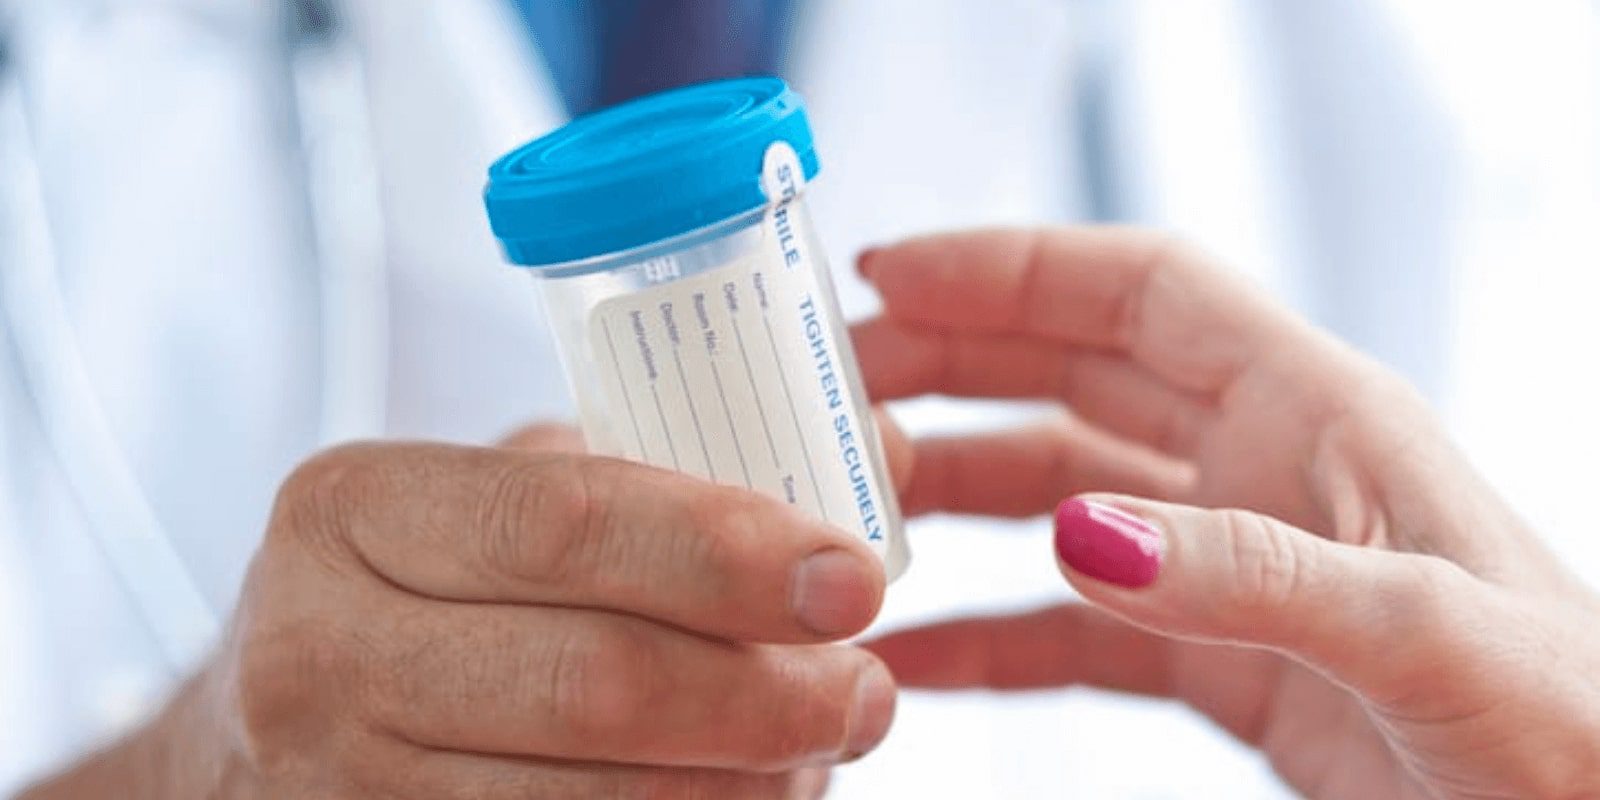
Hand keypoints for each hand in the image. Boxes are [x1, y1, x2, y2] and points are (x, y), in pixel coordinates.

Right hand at [24, 426, 892, 798]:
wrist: (274, 725)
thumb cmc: (432, 587)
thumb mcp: (514, 496)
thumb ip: (677, 469)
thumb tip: (882, 452)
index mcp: (354, 507)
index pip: (565, 523)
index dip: (727, 556)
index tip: (856, 579)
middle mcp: (317, 649)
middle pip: (592, 684)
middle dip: (765, 697)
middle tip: (868, 693)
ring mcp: (334, 786)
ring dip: (742, 786)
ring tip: (818, 751)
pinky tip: (741, 796)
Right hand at [853, 228, 1599, 798]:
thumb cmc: (1567, 726)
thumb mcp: (1426, 638)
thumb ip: (1256, 574)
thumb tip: (1081, 531)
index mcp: (1317, 417)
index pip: (1142, 291)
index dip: (1014, 266)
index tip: (890, 276)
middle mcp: (1263, 471)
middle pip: (1077, 376)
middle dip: (953, 364)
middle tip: (835, 385)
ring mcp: (1234, 565)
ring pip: (1061, 494)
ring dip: (956, 493)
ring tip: (852, 511)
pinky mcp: (1222, 661)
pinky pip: (1077, 631)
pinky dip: (990, 638)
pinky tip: (918, 659)